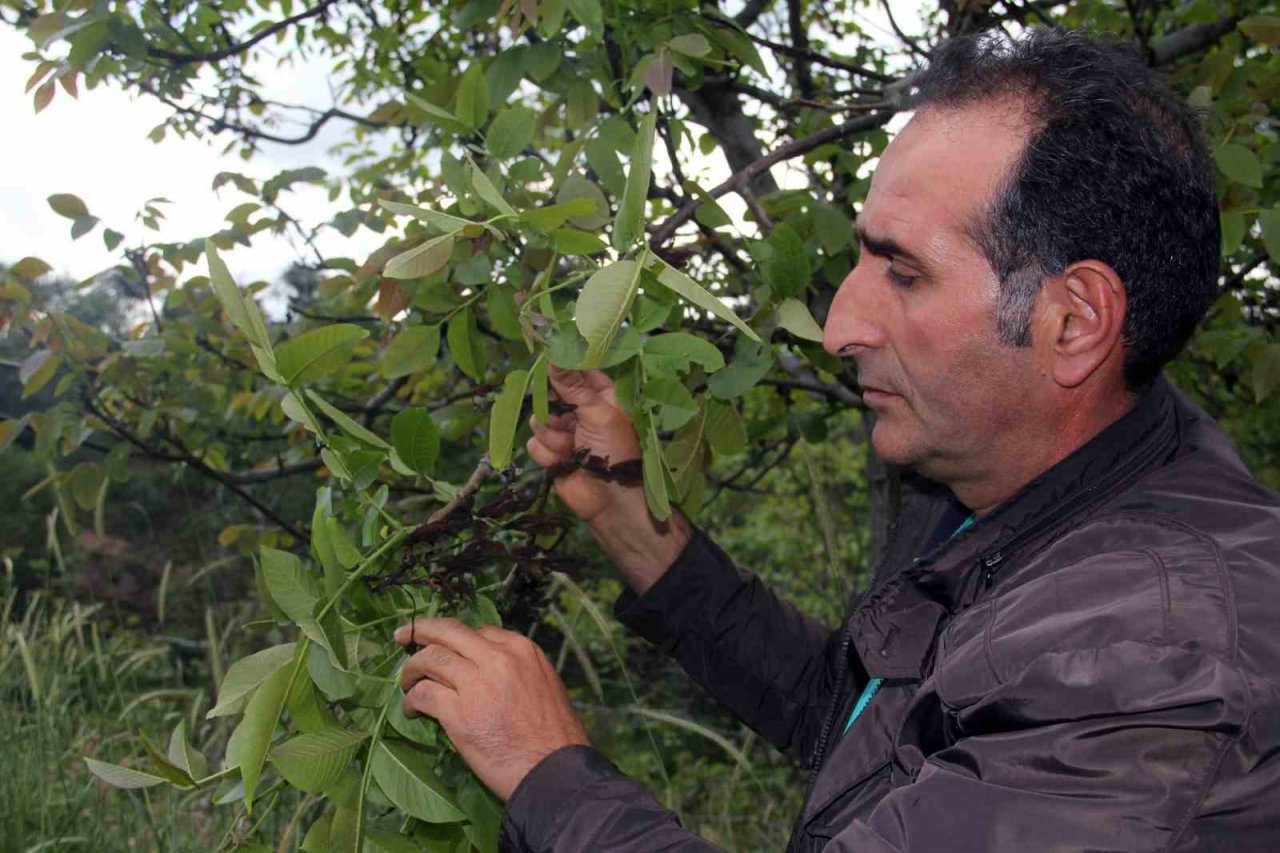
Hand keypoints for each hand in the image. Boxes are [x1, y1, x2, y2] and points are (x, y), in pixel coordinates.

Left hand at [394, 617, 589, 801]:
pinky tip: (412, 709)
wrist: (553, 769)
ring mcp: (476, 683)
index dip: (456, 639)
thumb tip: (488, 670)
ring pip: (430, 659)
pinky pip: (424, 694)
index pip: (478, 631)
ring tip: (406, 682)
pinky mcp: (458, 713)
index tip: (446, 647)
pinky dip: (412, 700)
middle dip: (420, 630)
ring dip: (411, 669)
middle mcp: (497, 658)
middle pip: (448, 632)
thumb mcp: (545, 684)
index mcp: (520, 649)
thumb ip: (516, 669)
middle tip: (404, 635)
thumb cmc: (556, 735)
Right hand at [525, 366, 689, 594]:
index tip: (545, 353)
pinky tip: (563, 462)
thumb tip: (555, 353)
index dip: (562, 364)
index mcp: (603, 396)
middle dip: (553, 407)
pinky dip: (548, 453)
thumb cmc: (614, 450)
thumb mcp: (597, 411)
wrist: (608, 500)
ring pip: (539, 420)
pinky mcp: (550, 452)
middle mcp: (582, 411)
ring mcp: (565, 432)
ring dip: (553, 435)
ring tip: (571, 447)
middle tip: (560, 412)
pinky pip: (534, 442)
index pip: (578, 371)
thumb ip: (573, 385)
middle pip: (552, 394)